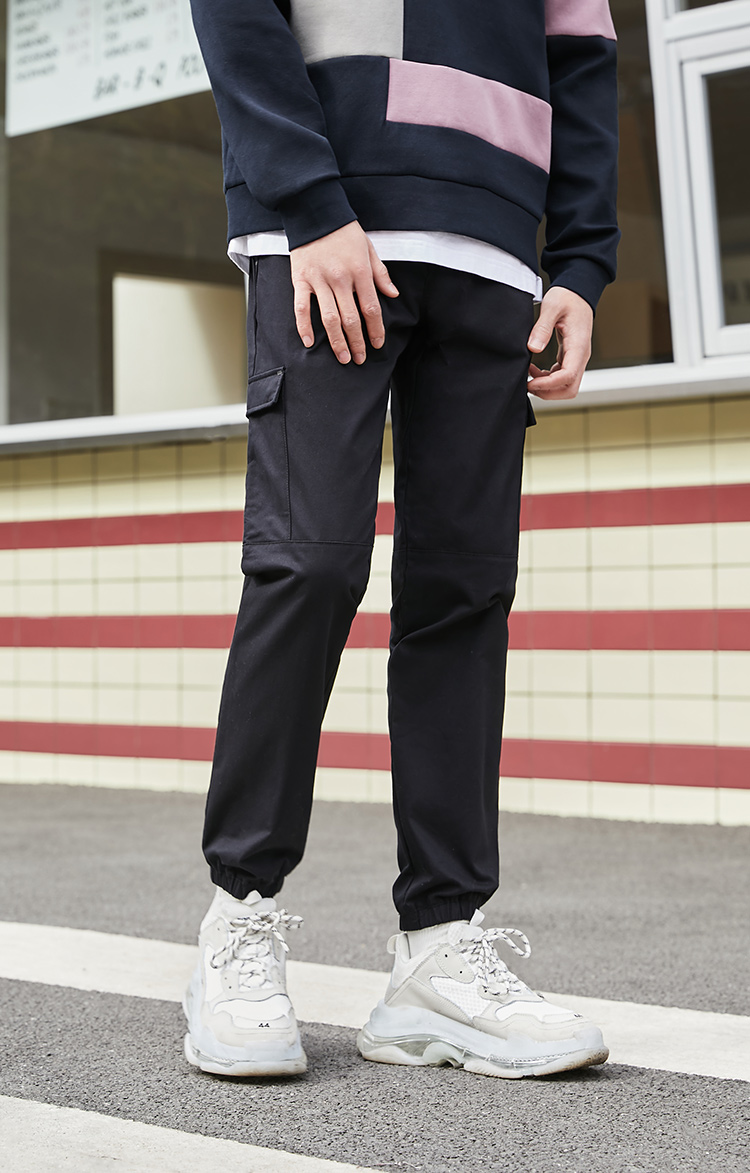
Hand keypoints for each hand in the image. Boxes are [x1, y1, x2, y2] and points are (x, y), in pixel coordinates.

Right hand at [290, 221, 399, 364]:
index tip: (378, 343)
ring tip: (343, 358)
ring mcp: (319, 280)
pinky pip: (301, 307)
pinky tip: (309, 342)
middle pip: (351, 319)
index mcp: (359, 271)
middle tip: (360, 359)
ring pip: (329, 318)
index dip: (376, 329)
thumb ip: (380, 273)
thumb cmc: (344, 232)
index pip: (371, 308)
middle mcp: (340, 278)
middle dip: (358, 342)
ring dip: (337, 342)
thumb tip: (393, 294)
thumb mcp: (368, 248)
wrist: (315, 214)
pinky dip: (304, 326)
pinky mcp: (300, 280)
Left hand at [526, 287, 593, 399]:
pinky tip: (534, 370)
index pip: (568, 376)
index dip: (548, 384)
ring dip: (547, 387)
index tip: (530, 383)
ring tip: (529, 377)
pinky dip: (547, 379)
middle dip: (549, 392)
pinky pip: (561, 376)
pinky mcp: (570, 357)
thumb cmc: (567, 297)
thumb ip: (542, 328)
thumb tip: (533, 348)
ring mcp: (577, 358)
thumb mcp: (552, 306)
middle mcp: (581, 355)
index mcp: (578, 345)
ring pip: (566, 385)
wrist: (578, 291)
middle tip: (528, 385)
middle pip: (570, 388)